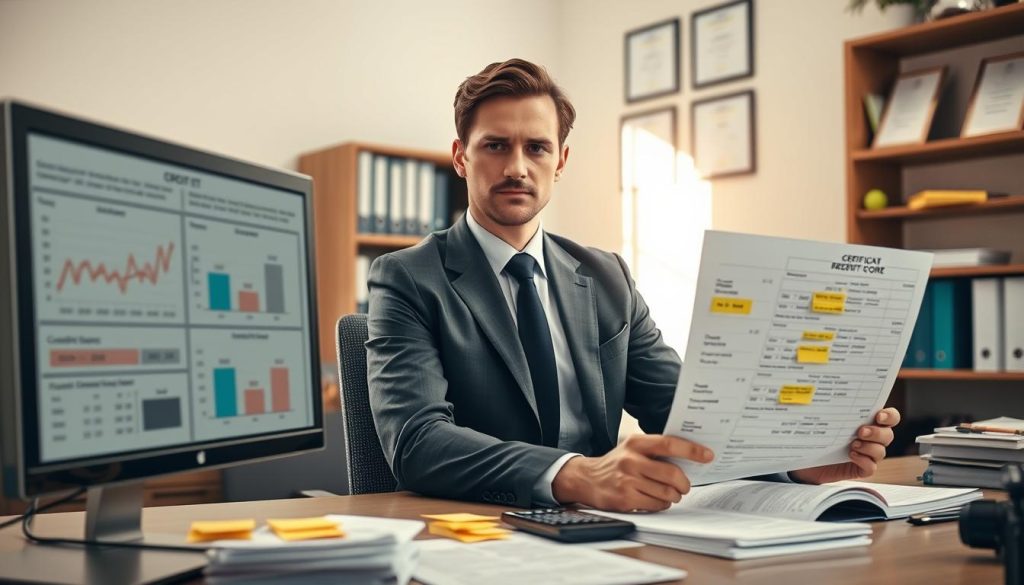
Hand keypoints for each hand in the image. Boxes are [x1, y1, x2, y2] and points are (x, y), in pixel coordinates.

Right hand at [551, 434, 713, 511]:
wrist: (587, 479)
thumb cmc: (616, 464)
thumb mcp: (632, 449)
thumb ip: (655, 451)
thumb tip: (689, 458)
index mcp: (636, 443)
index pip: (669, 444)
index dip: (691, 450)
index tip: (708, 455)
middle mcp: (631, 460)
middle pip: (672, 473)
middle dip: (684, 483)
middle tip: (684, 486)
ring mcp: (627, 480)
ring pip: (666, 492)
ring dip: (674, 496)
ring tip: (670, 494)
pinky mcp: (625, 499)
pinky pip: (656, 505)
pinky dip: (662, 504)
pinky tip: (656, 500)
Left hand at [789, 408, 900, 484]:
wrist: (807, 460)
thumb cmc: (817, 436)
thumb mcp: (824, 420)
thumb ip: (830, 409)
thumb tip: (824, 390)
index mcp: (867, 422)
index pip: (890, 417)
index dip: (889, 416)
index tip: (878, 416)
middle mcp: (871, 438)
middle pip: (888, 434)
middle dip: (877, 433)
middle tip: (861, 431)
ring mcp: (867, 454)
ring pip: (881, 451)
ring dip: (869, 447)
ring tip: (852, 444)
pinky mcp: (860, 469)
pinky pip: (871, 467)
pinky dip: (864, 461)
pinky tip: (851, 456)